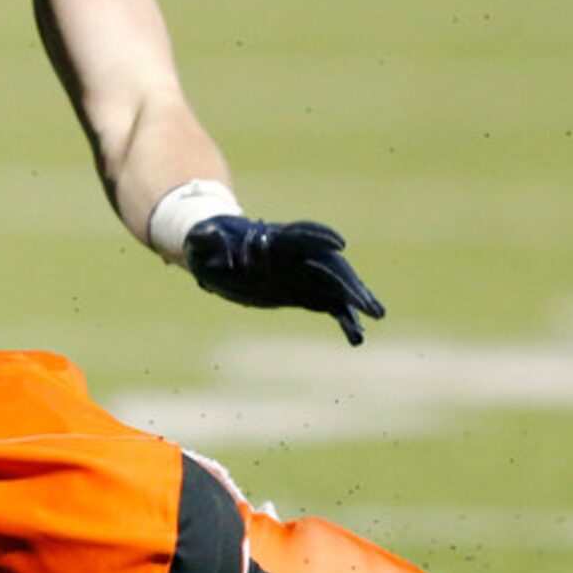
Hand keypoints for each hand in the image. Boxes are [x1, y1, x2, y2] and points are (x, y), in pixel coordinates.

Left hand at [184, 217, 384, 344]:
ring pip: (335, 286)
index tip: (339, 244)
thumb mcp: (199, 240)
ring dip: (355, 302)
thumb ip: (205, 239)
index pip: (301, 235)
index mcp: (272, 239)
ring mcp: (302, 274)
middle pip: (329, 265)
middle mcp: (295, 255)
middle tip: (368, 304)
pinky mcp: (303, 293)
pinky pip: (329, 305)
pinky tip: (356, 337)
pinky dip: (343, 319)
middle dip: (349, 282)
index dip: (320, 237)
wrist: (214, 253)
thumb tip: (210, 243)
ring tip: (373, 318)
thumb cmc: (206, 241)